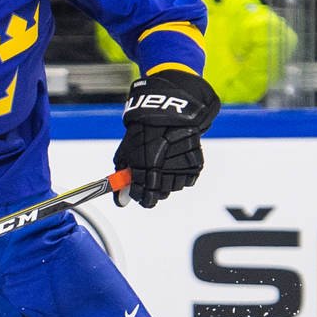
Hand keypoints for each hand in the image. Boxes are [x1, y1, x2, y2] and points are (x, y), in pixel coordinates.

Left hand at [114, 68, 221, 207]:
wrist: (167, 114)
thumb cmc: (141, 134)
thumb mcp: (124, 155)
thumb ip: (122, 179)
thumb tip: (121, 202)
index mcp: (146, 172)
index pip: (147, 199)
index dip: (143, 198)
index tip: (142, 194)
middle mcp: (165, 173)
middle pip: (162, 194)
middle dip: (155, 187)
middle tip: (153, 174)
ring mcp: (182, 168)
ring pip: (175, 186)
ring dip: (169, 178)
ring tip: (165, 161)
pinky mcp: (196, 163)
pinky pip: (189, 178)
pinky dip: (182, 171)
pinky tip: (176, 158)